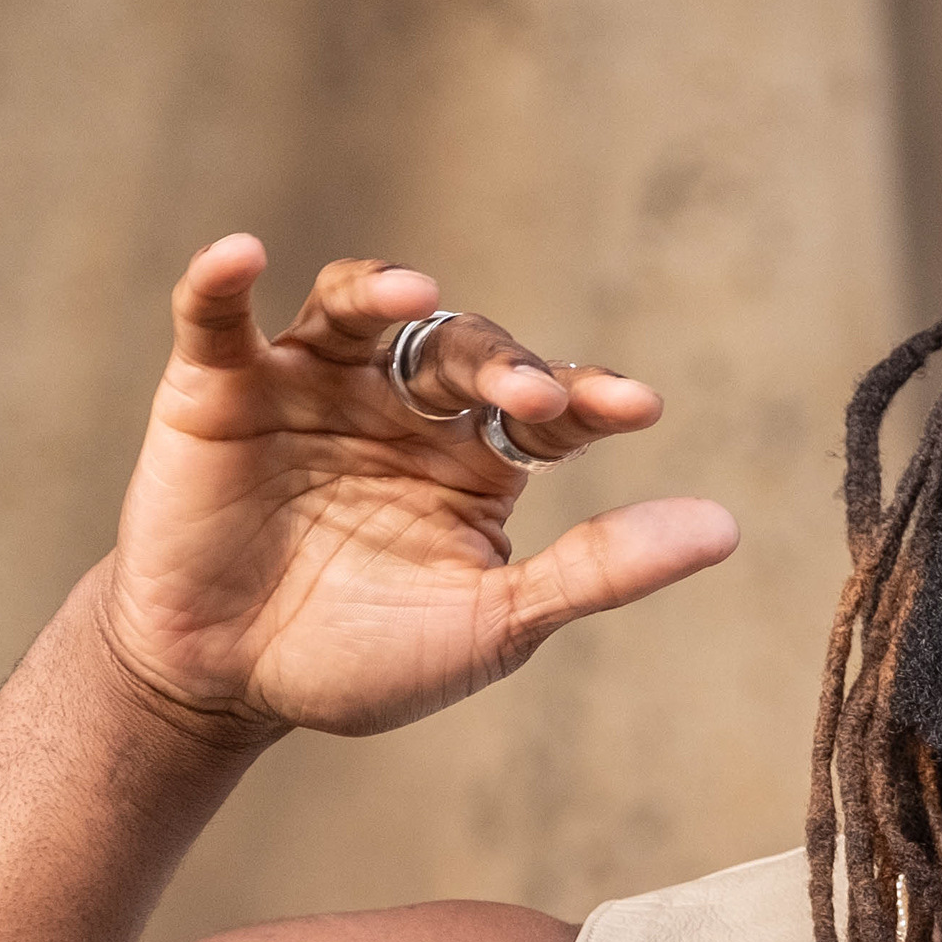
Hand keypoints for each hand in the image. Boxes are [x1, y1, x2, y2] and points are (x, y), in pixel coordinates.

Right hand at [95, 240, 739, 739]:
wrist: (228, 687)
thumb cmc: (364, 657)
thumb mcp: (494, 625)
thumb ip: (599, 571)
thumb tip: (726, 529)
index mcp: (477, 453)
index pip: (549, 405)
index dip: (590, 398)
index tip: (638, 407)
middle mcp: (401, 402)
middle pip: (460, 348)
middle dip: (501, 363)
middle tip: (533, 395)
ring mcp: (310, 384)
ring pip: (354, 309)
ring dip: (380, 292)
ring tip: (411, 293)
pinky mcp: (217, 386)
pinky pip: (215, 317)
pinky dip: (220, 280)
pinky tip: (239, 254)